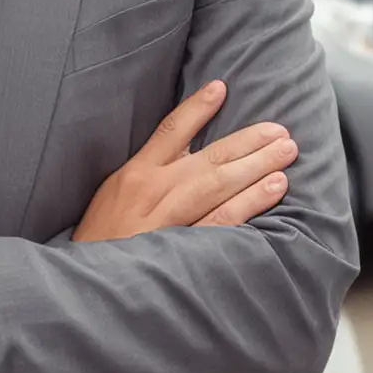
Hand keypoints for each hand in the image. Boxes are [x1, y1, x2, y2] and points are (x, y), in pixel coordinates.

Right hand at [70, 80, 295, 241]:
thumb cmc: (101, 241)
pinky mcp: (181, 247)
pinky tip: (274, 188)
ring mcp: (167, 218)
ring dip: (257, 165)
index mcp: (133, 174)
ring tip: (286, 152)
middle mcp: (152, 190)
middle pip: (208, 157)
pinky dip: (250, 202)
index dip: (197, 108)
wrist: (86, 285)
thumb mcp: (112, 197)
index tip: (221, 88)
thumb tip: (184, 153)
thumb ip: (145, 175)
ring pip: (219, 184)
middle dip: (248, 141)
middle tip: (280, 130)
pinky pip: (222, 221)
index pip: (170, 131)